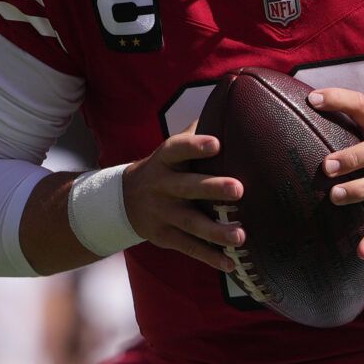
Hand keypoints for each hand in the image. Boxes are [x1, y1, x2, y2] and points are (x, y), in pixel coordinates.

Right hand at [121, 126, 243, 272]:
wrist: (123, 199)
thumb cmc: (166, 167)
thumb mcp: (173, 148)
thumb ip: (199, 129)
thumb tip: (232, 100)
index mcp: (165, 159)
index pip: (177, 148)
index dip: (195, 145)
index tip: (217, 143)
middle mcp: (161, 185)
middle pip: (187, 186)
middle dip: (212, 188)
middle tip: (238, 189)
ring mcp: (162, 213)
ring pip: (190, 223)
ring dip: (215, 231)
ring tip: (240, 236)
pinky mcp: (164, 236)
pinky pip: (188, 247)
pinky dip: (210, 257)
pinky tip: (231, 263)